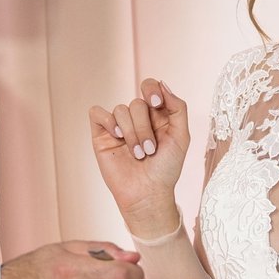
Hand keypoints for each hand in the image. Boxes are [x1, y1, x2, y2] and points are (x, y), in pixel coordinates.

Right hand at [88, 78, 190, 237]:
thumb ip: (178, 108)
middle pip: (136, 104)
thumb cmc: (166, 169)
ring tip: (138, 154)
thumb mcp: (181, 136)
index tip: (156, 103)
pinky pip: (97, 113)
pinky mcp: (102, 135)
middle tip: (150, 150)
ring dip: (132, 133)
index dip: (151, 89)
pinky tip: (117, 136)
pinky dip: (107, 120)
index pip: (150, 87)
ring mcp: (118, 126)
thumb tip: (162, 84)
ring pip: (121, 110)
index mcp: (156, 115)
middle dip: (145, 128)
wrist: (148, 193)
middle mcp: (137, 118)